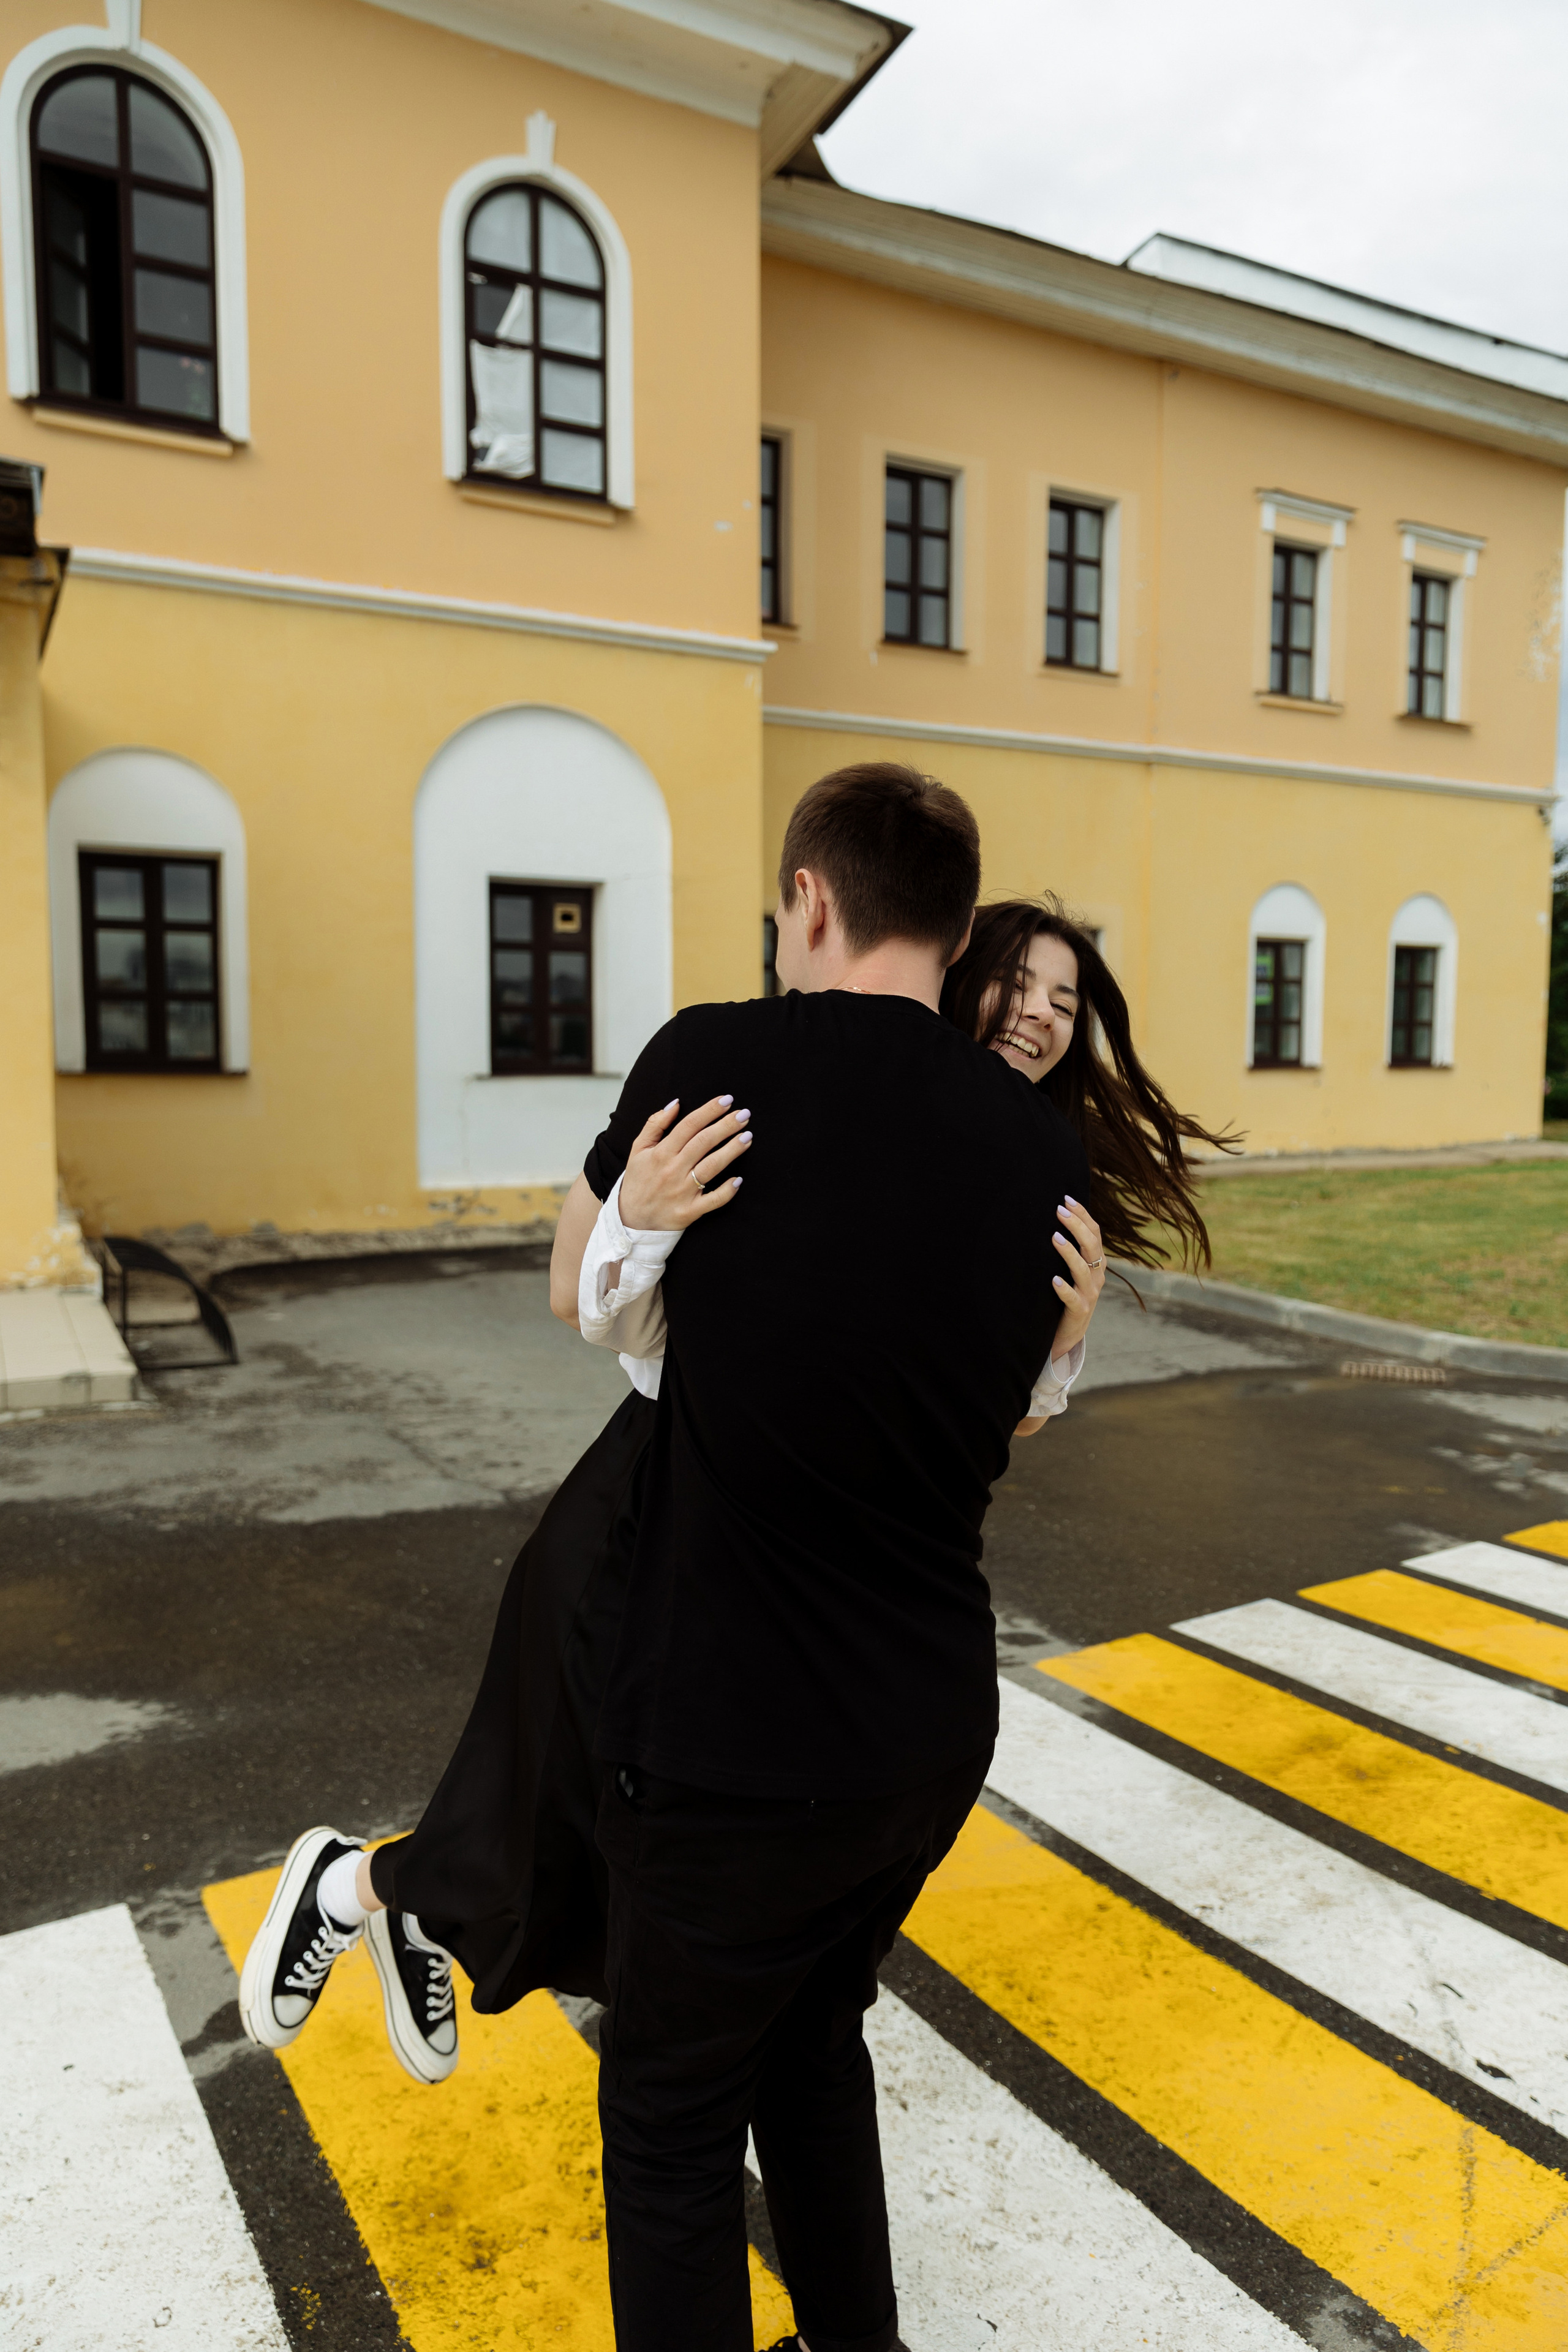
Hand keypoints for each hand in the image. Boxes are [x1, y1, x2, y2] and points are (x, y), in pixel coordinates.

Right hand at [618, 1096, 751, 1230]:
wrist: (632, 1218)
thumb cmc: (638, 1180)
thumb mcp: (638, 1149)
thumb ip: (655, 1124)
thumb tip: (675, 1103)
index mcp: (661, 1152)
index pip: (689, 1125)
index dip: (709, 1111)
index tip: (727, 1100)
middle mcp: (673, 1170)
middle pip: (704, 1142)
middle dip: (726, 1126)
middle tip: (744, 1114)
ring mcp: (683, 1191)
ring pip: (711, 1167)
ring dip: (731, 1151)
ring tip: (747, 1137)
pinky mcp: (690, 1211)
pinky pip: (713, 1200)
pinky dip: (726, 1191)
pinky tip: (738, 1179)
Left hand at [1050, 1195, 1104, 1357]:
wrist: (1069, 1332)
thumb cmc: (1067, 1294)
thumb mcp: (1073, 1269)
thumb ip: (1070, 1249)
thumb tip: (1054, 1217)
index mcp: (1097, 1262)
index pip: (1094, 1232)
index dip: (1083, 1215)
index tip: (1066, 1199)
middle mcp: (1097, 1275)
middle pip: (1092, 1246)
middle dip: (1077, 1226)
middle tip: (1059, 1210)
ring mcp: (1090, 1293)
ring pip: (1084, 1270)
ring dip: (1069, 1253)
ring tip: (1054, 1238)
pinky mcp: (1079, 1311)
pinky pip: (1073, 1298)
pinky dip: (1064, 1288)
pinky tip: (1054, 1280)